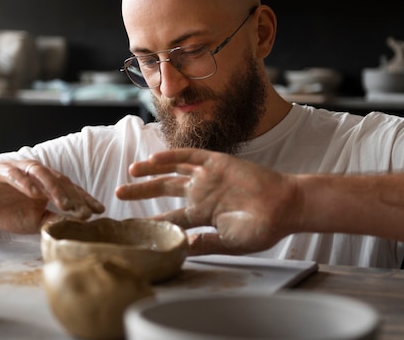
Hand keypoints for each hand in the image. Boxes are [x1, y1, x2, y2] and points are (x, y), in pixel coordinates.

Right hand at [0, 160, 104, 233]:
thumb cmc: (4, 210)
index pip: (70, 190)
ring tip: (65, 203)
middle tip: (86, 211)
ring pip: (41, 173)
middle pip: (60, 181)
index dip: (85, 199)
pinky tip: (35, 193)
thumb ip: (52, 220)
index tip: (100, 211)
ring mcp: (19, 169)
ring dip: (54, 188)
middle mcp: (36, 173)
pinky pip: (15, 174)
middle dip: (74, 196)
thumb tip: (76, 225)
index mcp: (47, 184)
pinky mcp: (0, 170)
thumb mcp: (33, 220)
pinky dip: (25, 182)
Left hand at [116, 149, 299, 254]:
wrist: (285, 208)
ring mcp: (208, 177)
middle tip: (118, 193)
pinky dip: (172, 156)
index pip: (170, 217)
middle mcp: (201, 194)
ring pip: (173, 171)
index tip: (130, 226)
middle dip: (141, 192)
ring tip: (131, 171)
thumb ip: (203, 244)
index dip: (151, 220)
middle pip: (164, 191)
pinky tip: (154, 158)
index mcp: (203, 215)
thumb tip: (178, 248)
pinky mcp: (218, 162)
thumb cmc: (261, 229)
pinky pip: (190, 156)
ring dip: (151, 171)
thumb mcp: (228, 242)